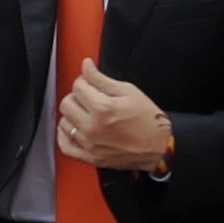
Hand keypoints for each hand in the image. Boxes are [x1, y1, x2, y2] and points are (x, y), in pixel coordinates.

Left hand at [54, 70, 177, 176]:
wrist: (159, 147)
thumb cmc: (148, 119)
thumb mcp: (128, 91)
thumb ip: (102, 79)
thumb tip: (86, 65)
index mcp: (102, 108)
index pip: (78, 87)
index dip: (84, 81)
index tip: (90, 83)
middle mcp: (92, 127)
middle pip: (66, 104)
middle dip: (76, 96)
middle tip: (88, 97)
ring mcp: (90, 144)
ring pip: (64, 123)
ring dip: (72, 115)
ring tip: (85, 113)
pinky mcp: (90, 158)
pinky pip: (65, 147)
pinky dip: (65, 136)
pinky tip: (73, 129)